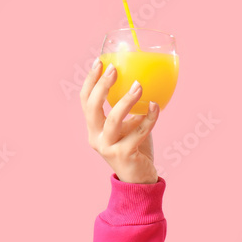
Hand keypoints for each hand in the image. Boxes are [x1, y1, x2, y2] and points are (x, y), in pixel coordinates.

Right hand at [81, 58, 159, 183]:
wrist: (140, 179)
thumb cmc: (136, 149)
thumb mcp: (129, 127)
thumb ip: (130, 110)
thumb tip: (141, 81)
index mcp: (93, 128)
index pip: (86, 100)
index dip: (91, 81)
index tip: (100, 62)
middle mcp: (96, 137)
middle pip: (92, 107)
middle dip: (102, 86)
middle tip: (115, 69)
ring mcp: (109, 147)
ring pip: (114, 119)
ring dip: (126, 100)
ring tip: (139, 85)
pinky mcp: (124, 154)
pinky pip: (138, 131)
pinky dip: (148, 118)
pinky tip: (155, 106)